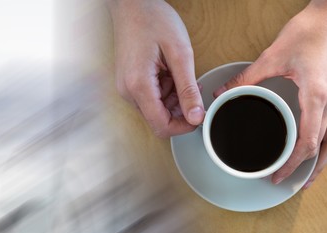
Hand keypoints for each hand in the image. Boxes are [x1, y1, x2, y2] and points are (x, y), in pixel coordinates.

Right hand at [109, 0, 204, 137]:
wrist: (132, 5)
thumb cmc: (153, 20)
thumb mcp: (179, 53)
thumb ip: (187, 89)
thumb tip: (196, 117)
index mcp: (138, 85)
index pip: (161, 125)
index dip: (184, 126)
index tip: (200, 116)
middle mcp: (128, 91)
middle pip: (158, 120)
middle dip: (180, 111)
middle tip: (194, 90)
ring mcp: (127, 87)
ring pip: (155, 110)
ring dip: (174, 100)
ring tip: (182, 76)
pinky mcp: (130, 83)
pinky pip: (150, 98)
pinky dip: (166, 92)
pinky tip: (172, 74)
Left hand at [214, 0, 326, 187]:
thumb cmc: (309, 32)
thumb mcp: (273, 56)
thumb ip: (246, 78)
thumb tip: (223, 93)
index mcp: (316, 97)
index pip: (306, 143)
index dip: (291, 164)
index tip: (276, 176)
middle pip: (324, 149)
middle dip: (305, 170)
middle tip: (286, 182)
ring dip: (322, 162)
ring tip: (307, 176)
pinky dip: (326, 144)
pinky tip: (315, 147)